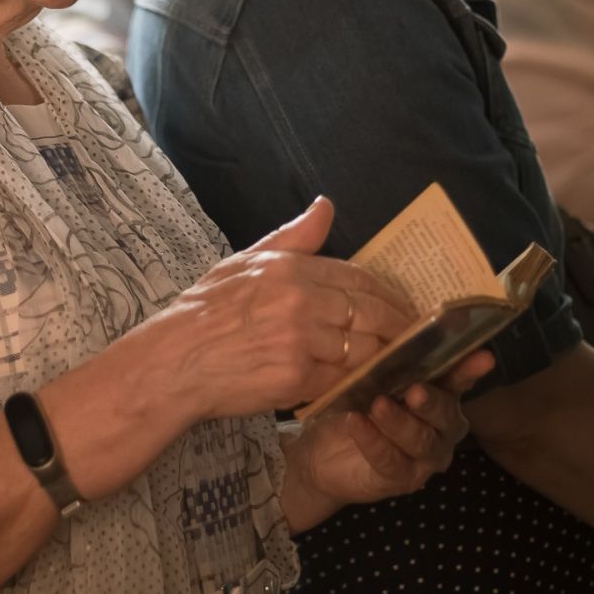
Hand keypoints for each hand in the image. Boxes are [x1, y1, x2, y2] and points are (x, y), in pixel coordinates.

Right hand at [153, 198, 416, 419]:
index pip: (358, 278)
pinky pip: (342, 381)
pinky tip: (370, 387)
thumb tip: (326, 206)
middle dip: (400, 328)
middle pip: (370, 313)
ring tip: (403, 365)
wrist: (175, 361)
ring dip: (387, 358)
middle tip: (418, 339)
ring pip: (363, 349)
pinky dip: (359, 384)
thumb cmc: (205, 311)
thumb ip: (292, 237)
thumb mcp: (245, 261)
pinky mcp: (296, 378)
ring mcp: (300, 340)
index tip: (405, 308)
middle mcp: (300, 300)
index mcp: (291, 269)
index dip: (389, 295)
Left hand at [282, 349, 494, 527]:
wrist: (322, 455)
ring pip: (421, 441)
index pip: (458, 382)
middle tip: (415, 391)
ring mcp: (426, 458)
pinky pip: (391, 460)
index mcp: (441, 398)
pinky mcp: (402, 480)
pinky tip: (355, 422)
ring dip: (399, 422)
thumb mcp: (369, 382)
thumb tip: (389, 339)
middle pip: (446, 416)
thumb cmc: (355, 408)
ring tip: (377, 405)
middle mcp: (443, 429)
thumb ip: (387, 367)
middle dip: (431, 402)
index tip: (483, 357)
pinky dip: (373, 441)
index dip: (469, 371)